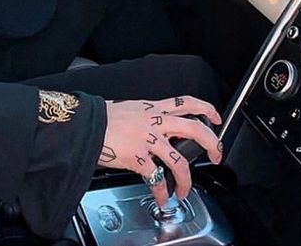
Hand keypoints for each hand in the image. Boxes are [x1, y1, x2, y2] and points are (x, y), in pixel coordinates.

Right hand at [97, 96, 222, 206]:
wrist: (84, 124)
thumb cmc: (102, 118)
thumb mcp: (129, 110)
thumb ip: (145, 117)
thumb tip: (154, 128)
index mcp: (152, 108)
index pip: (184, 102)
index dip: (205, 108)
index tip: (215, 117)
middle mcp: (153, 121)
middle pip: (193, 127)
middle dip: (211, 142)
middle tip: (215, 154)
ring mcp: (147, 139)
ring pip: (179, 159)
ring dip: (187, 179)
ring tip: (185, 189)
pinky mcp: (137, 157)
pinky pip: (155, 178)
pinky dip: (160, 192)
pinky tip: (161, 197)